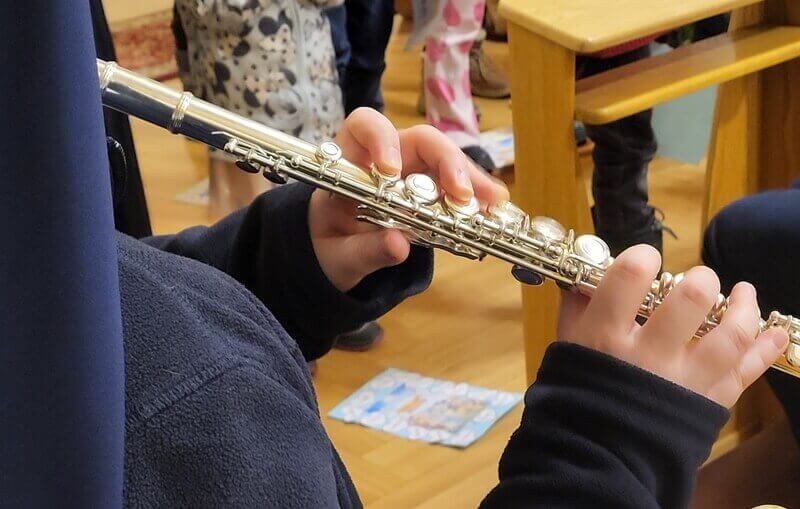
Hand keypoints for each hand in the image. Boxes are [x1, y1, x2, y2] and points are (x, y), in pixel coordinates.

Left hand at [308, 108, 508, 291]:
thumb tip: (398, 245)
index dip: (380, 139)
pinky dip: (475, 198)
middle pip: (422, 141)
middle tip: (464, 195)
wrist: (336, 257)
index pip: (365, 126)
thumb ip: (363, 251)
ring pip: (446, 162)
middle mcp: (386, 158)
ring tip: (493, 204)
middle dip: (446, 162)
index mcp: (351, 161)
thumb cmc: (328, 245)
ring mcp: (412, 173)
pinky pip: (455, 187)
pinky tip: (492, 210)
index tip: (391, 172)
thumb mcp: (338, 257)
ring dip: (471, 180)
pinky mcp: (431, 192)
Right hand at [557, 245, 788, 407]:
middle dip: (700, 279)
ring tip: (743, 293)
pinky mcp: (709, 403)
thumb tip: (586, 273)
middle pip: (691, 298)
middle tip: (697, 282)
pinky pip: (747, 371)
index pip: (630, 276)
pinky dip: (766, 349)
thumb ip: (578, 306)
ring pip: (731, 333)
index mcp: (606, 336)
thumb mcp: (567, 346)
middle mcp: (649, 355)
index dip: (642, 257)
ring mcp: (685, 380)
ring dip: (744, 308)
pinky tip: (774, 332)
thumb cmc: (578, 394)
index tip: (645, 261)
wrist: (597, 455)